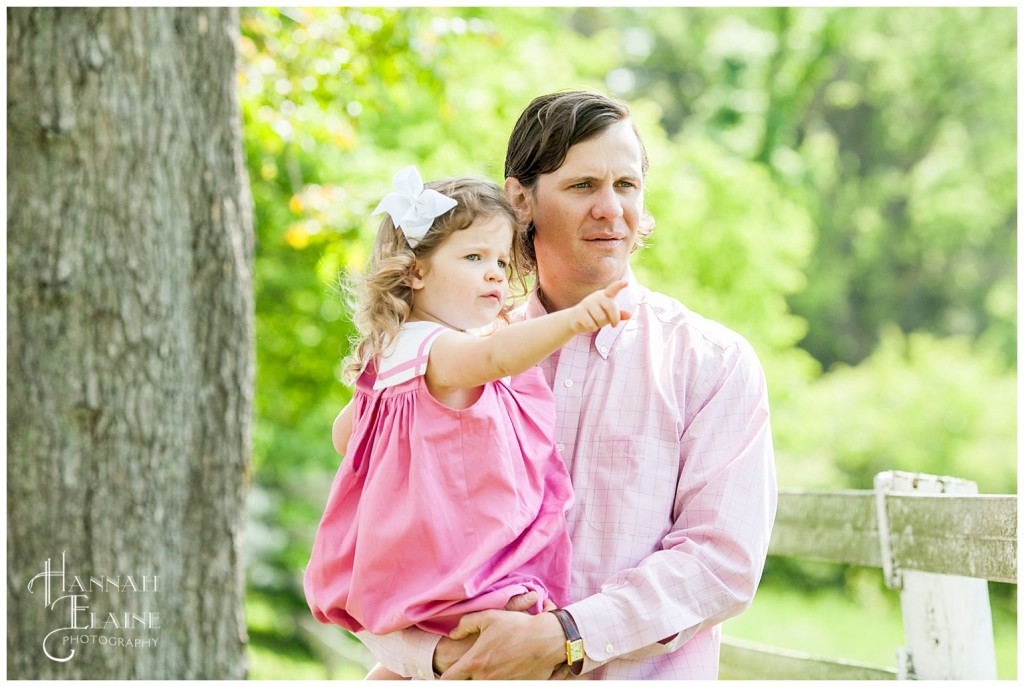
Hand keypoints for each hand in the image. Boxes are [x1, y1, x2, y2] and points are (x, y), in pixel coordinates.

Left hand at [440, 609, 565, 679]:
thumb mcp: (489, 617)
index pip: (449, 678)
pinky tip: (507, 668)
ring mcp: (501, 685)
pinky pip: (503, 684)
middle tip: (475, 666)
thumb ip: (465, 624)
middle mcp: (485, 678)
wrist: (546, 639)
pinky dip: (502, 678)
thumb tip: (453, 634)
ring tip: (494, 664)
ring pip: (484, 685)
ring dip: (485, 677)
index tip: (448, 672)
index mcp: (475, 662)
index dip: (446, 676)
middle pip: (467, 684)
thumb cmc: (517, 626)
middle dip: (467, 677)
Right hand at [568, 280, 630, 332]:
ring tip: (597, 323)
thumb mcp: (608, 315)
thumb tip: (629, 315)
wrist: (575, 319)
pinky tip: (589, 325)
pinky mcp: (579, 312)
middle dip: (614, 319)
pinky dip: (593, 328)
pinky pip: (591, 324)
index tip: (627, 282)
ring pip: (601, 318)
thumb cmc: (596, 315)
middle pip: (611, 306)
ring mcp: (587, 303)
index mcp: (605, 296)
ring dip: (601, 325)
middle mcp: (596, 297)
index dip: (619, 286)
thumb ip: (618, 315)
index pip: (613, 289)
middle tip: (614, 325)